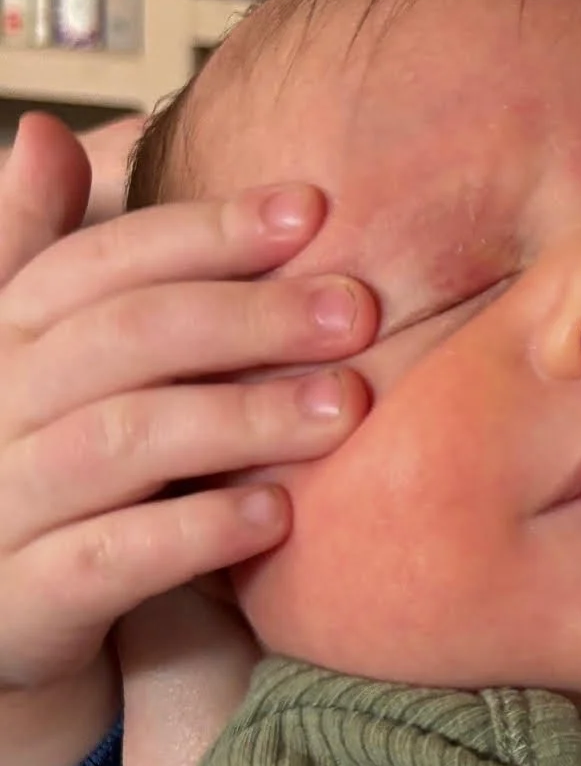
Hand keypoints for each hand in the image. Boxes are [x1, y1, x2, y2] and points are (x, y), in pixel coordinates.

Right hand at [0, 113, 371, 765]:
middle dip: (247, 315)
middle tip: (359, 310)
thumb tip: (48, 134)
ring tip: (343, 407)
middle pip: (120, 338)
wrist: (5, 631)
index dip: (202, 230)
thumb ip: (52, 259)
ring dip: (240, 417)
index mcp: (3, 342)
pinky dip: (194, 534)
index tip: (312, 209)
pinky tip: (277, 515)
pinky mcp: (22, 603)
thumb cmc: (58, 484)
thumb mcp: (52, 367)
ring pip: (117, 442)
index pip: (96, 263)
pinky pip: (108, 559)